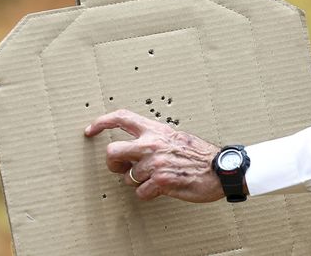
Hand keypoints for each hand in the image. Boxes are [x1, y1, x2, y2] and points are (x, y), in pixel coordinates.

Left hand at [85, 109, 222, 201]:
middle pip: (112, 152)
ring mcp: (155, 163)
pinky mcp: (161, 182)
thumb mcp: (176, 137)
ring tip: (156, 178)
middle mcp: (152, 144)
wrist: (220, 169)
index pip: (122, 118)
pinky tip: (163, 188)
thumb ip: (155, 139)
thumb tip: (134, 150)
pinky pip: (140, 193)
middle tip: (122, 168)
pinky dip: (149, 194)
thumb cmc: (200, 155)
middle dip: (113, 163)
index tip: (91, 130)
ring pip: (127, 178)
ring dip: (138, 182)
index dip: (101, 122)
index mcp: (156, 130)